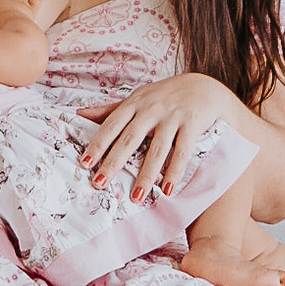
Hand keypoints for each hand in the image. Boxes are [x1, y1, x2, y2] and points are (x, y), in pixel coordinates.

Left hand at [78, 73, 234, 196]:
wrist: (205, 87)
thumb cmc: (165, 96)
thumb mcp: (138, 98)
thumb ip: (111, 109)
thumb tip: (79, 113)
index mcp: (134, 104)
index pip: (112, 125)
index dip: (98, 144)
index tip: (84, 163)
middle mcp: (151, 109)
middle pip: (130, 139)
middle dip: (114, 162)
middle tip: (99, 183)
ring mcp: (172, 117)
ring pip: (157, 150)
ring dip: (146, 175)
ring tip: (136, 198)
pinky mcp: (192, 125)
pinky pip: (182, 152)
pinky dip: (175, 172)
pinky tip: (168, 190)